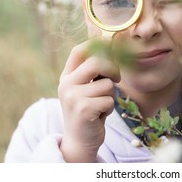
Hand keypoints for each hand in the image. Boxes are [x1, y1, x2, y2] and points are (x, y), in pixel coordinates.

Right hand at [58, 38, 119, 161]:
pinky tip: (99, 115)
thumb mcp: (87, 89)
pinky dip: (109, 109)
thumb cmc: (89, 111)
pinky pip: (109, 100)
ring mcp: (72, 97)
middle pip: (97, 62)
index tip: (110, 41)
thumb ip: (95, 72)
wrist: (80, 140)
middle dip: (113, 69)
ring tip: (100, 106)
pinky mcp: (83, 109)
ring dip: (110, 96)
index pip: (79, 51)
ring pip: (107, 84)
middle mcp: (66, 84)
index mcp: (67, 76)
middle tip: (116, 79)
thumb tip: (111, 45)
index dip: (96, 43)